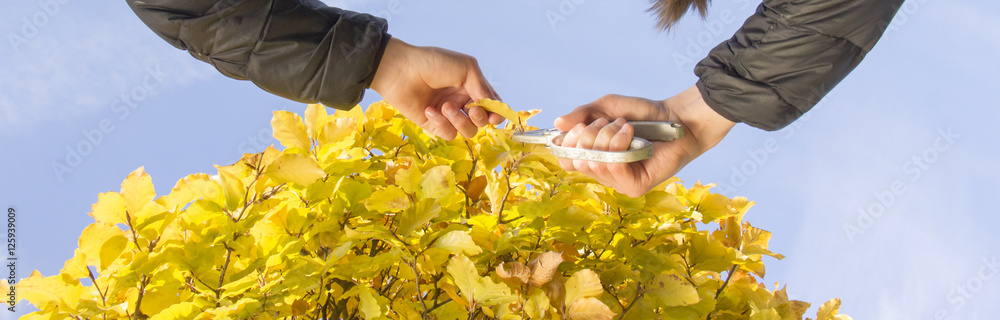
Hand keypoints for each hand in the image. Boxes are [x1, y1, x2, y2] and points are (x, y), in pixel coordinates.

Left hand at [370, 38, 503, 139]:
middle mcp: (462, 102)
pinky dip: (441, 124)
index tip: (493, 115)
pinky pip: (448, 134)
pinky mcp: (433, 125)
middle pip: (482, 122)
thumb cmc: (433, 63)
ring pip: (467, 131)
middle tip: (472, 109)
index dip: (496, 113)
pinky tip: (429, 110)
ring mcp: (448, 115)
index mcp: (472, 87)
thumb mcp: (465, 68)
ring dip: (459, 120)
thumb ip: (482, 88)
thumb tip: (493, 108)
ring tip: (445, 106)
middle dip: (480, 118)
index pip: (492, 105)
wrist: (400, 70)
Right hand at [553, 86, 735, 196]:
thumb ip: (581, 114)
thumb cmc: (642, 115)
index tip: (580, 125)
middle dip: (589, 135)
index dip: (567, 143)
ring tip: (624, 126)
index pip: (566, 161)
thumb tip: (557, 123)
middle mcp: (604, 174)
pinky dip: (618, 144)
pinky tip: (631, 133)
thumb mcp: (605, 107)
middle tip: (609, 122)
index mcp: (594, 158)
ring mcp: (619, 183)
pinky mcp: (635, 187)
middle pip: (577, 161)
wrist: (675, 117)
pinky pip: (613, 167)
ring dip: (607, 136)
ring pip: (594, 163)